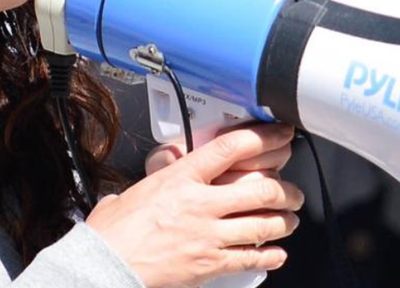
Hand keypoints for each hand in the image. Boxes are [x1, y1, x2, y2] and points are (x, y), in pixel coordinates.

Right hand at [85, 123, 303, 287]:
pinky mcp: (210, 264)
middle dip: (285, 191)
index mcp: (181, 178)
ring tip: (289, 221)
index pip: (231, 149)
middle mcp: (200, 204)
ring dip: (283, 222)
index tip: (280, 135)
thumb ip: (157, 183)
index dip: (263, 138)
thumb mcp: (135, 191)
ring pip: (263, 224)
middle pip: (260, 189)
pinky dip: (269, 256)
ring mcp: (208, 235)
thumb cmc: (114, 231)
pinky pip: (250, 257)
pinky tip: (277, 254)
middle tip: (292, 193)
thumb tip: (159, 180)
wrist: (107, 263)